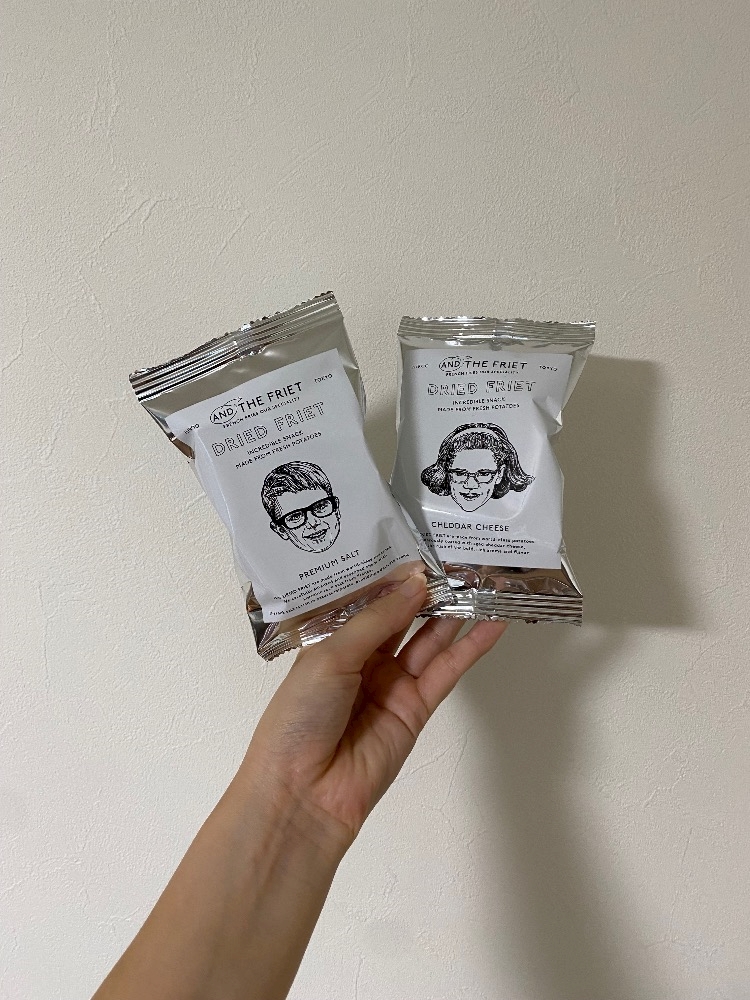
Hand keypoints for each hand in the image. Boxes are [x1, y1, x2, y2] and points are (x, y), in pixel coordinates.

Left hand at [242, 573, 506, 853]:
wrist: (303, 793)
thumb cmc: (300, 717)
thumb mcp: (330, 656)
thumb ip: (377, 621)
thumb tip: (416, 583)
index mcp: (331, 640)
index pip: (367, 598)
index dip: (392, 573)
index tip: (419, 540)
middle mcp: (363, 658)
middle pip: (402, 616)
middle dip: (427, 587)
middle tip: (458, 552)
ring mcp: (392, 683)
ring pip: (429, 638)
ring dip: (454, 610)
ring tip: (483, 576)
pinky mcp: (417, 707)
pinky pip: (446, 670)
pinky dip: (470, 647)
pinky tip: (491, 621)